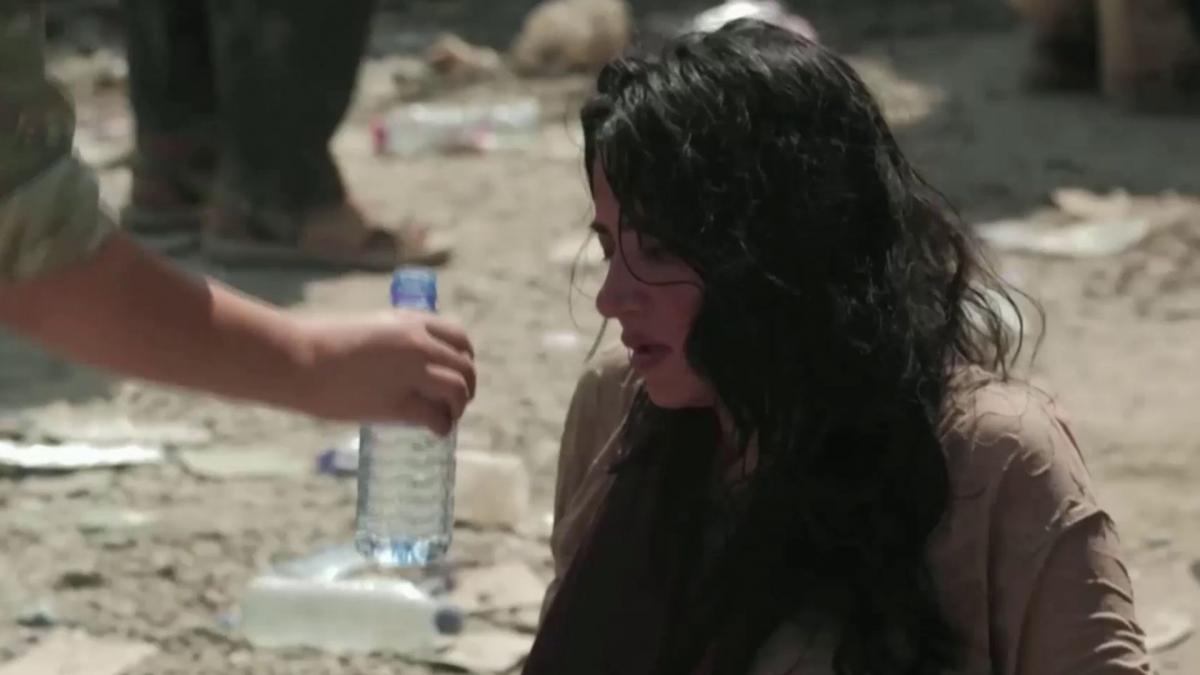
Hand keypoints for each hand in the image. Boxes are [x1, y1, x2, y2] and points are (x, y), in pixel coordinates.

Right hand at [293, 310, 475, 433]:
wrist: (296, 359)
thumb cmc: (317, 343)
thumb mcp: (366, 328)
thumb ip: (391, 341)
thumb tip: (396, 363)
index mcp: (411, 321)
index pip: (459, 338)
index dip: (463, 359)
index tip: (456, 373)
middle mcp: (419, 344)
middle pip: (464, 367)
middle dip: (465, 387)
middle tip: (455, 403)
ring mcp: (412, 373)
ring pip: (458, 391)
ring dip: (457, 408)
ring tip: (446, 419)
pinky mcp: (399, 403)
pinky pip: (438, 418)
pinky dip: (442, 427)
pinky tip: (435, 432)